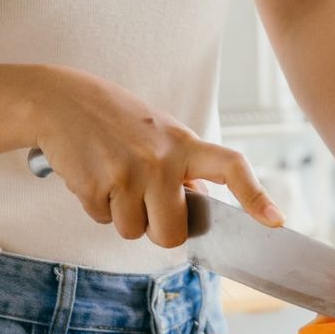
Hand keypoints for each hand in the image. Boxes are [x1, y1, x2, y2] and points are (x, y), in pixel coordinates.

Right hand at [30, 66, 284, 248]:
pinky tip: (91, 174)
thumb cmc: (113, 118)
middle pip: (173, 233)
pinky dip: (95, 206)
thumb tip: (198, 209)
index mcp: (183, 142)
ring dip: (121, 215)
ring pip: (133, 232)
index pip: (230, 165)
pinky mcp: (97, 185)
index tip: (275, 222)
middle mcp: (161, 159)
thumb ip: (180, 166)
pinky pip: (103, 221)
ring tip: (110, 175)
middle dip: (156, 227)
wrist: (59, 100)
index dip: (255, 195)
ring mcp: (129, 173)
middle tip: (140, 198)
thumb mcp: (157, 130)